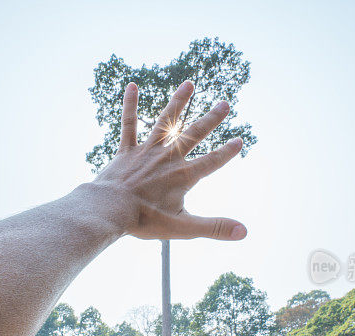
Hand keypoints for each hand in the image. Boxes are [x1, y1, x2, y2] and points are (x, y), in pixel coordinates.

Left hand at [93, 80, 246, 240]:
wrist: (109, 210)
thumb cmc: (145, 220)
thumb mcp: (184, 228)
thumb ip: (215, 228)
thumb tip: (244, 232)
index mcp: (183, 176)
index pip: (211, 162)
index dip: (227, 152)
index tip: (240, 140)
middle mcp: (168, 158)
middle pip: (193, 134)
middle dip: (211, 119)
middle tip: (225, 104)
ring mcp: (146, 151)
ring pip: (165, 121)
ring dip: (178, 102)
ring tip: (189, 84)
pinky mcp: (126, 150)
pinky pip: (129, 123)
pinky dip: (130, 105)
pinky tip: (131, 86)